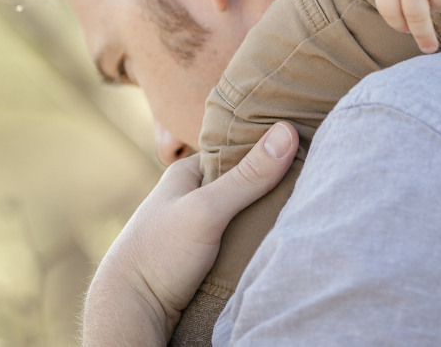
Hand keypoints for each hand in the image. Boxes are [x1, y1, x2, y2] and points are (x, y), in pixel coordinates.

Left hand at [81, 124, 299, 346]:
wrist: (132, 310)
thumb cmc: (159, 253)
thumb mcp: (207, 209)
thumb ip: (247, 176)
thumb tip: (287, 131)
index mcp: (186, 172)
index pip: (235, 149)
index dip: (267, 148)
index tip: (304, 145)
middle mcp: (192, 196)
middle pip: (243, 184)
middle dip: (269, 187)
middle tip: (308, 184)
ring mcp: (199, 227)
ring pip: (243, 215)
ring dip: (265, 217)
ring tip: (301, 210)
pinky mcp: (206, 257)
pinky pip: (240, 241)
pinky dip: (256, 240)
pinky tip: (277, 239)